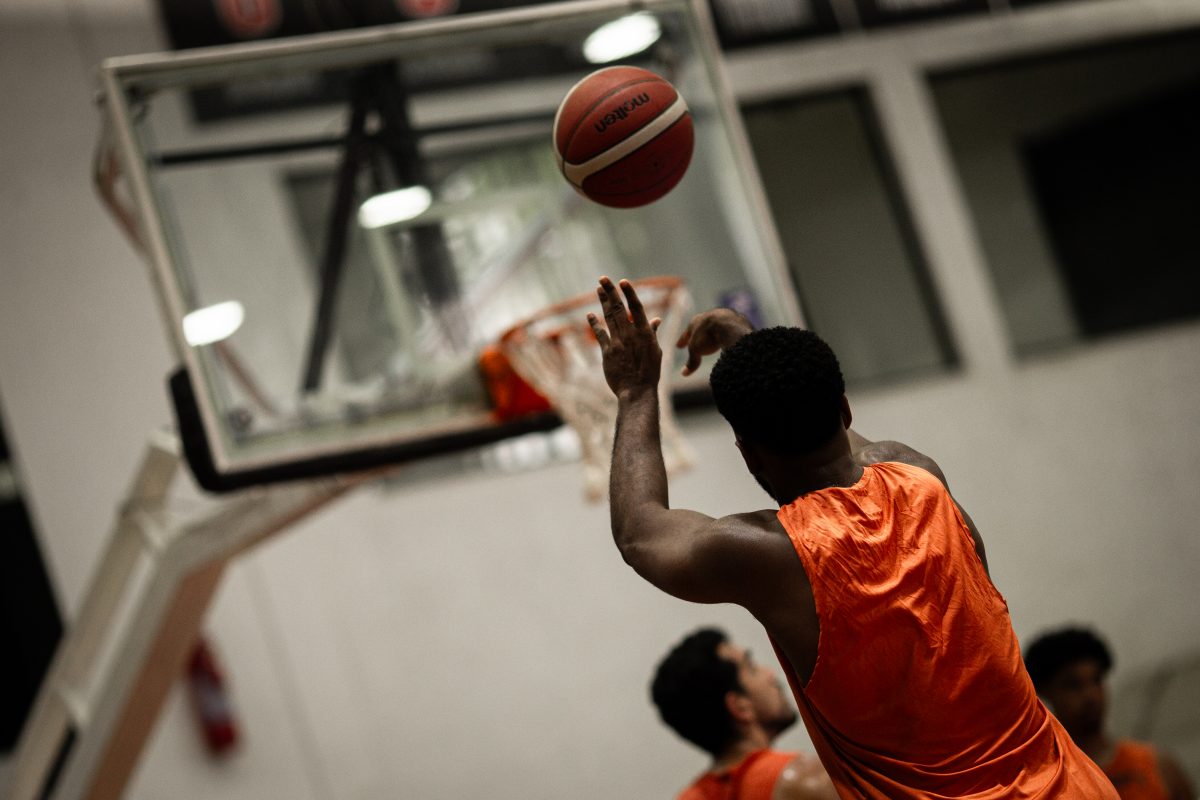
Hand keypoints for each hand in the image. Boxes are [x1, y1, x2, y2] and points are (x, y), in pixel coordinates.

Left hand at [587, 277, 662, 397]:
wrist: (637, 391)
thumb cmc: (649, 372)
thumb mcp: (655, 351)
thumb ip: (652, 333)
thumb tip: (655, 319)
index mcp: (644, 333)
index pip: (636, 308)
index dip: (629, 293)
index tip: (623, 281)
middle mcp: (630, 335)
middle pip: (619, 308)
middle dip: (611, 292)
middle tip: (603, 279)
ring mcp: (618, 343)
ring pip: (609, 318)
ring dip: (603, 302)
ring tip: (598, 289)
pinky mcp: (607, 352)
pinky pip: (600, 334)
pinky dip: (595, 323)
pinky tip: (590, 315)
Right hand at [675, 308, 753, 375]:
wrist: (730, 327)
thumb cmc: (708, 336)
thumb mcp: (696, 351)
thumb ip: (691, 361)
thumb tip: (684, 374)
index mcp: (697, 321)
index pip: (688, 331)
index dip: (683, 340)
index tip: (678, 347)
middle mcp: (711, 315)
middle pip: (703, 326)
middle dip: (698, 334)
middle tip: (696, 341)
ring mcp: (726, 316)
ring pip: (719, 325)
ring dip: (715, 333)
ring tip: (714, 341)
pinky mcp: (740, 320)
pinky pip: (732, 328)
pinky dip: (729, 334)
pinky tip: (730, 340)